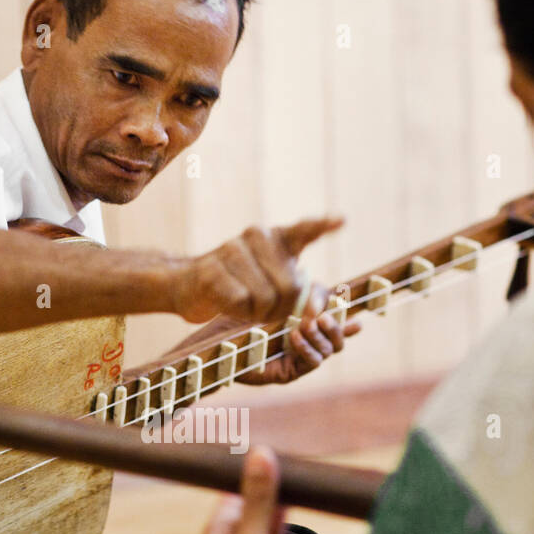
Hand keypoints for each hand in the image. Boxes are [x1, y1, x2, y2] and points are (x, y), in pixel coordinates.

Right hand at [172, 216, 343, 324]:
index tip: (342, 220)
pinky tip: (228, 303)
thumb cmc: (244, 287)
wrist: (191, 286)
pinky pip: (240, 301)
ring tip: (246, 304)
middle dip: (283, 308)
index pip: (304, 230)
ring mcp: (231, 250)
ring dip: (258, 313)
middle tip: (268, 309)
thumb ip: (303, 295)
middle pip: (290, 286)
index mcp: (277, 237)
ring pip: (264, 297)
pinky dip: (238, 312)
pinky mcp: (212, 270)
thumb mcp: (276, 285)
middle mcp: (256, 236)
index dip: (322, 226)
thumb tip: (315, 312)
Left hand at [237, 296, 361, 384]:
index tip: (337, 299)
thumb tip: (321, 287)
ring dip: (320, 336)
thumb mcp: (270, 302)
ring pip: (330, 349)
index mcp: (304, 320)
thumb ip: (297, 296)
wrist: (216, 343)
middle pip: (338, 336)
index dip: (341, 309)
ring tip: (306, 324)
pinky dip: (307, 348)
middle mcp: (306, 340)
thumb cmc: (241, 319)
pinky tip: (294, 336)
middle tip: (323, 317)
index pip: (334, 315)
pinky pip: (313, 362)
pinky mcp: (291, 372)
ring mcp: (300, 357)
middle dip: (336, 325)